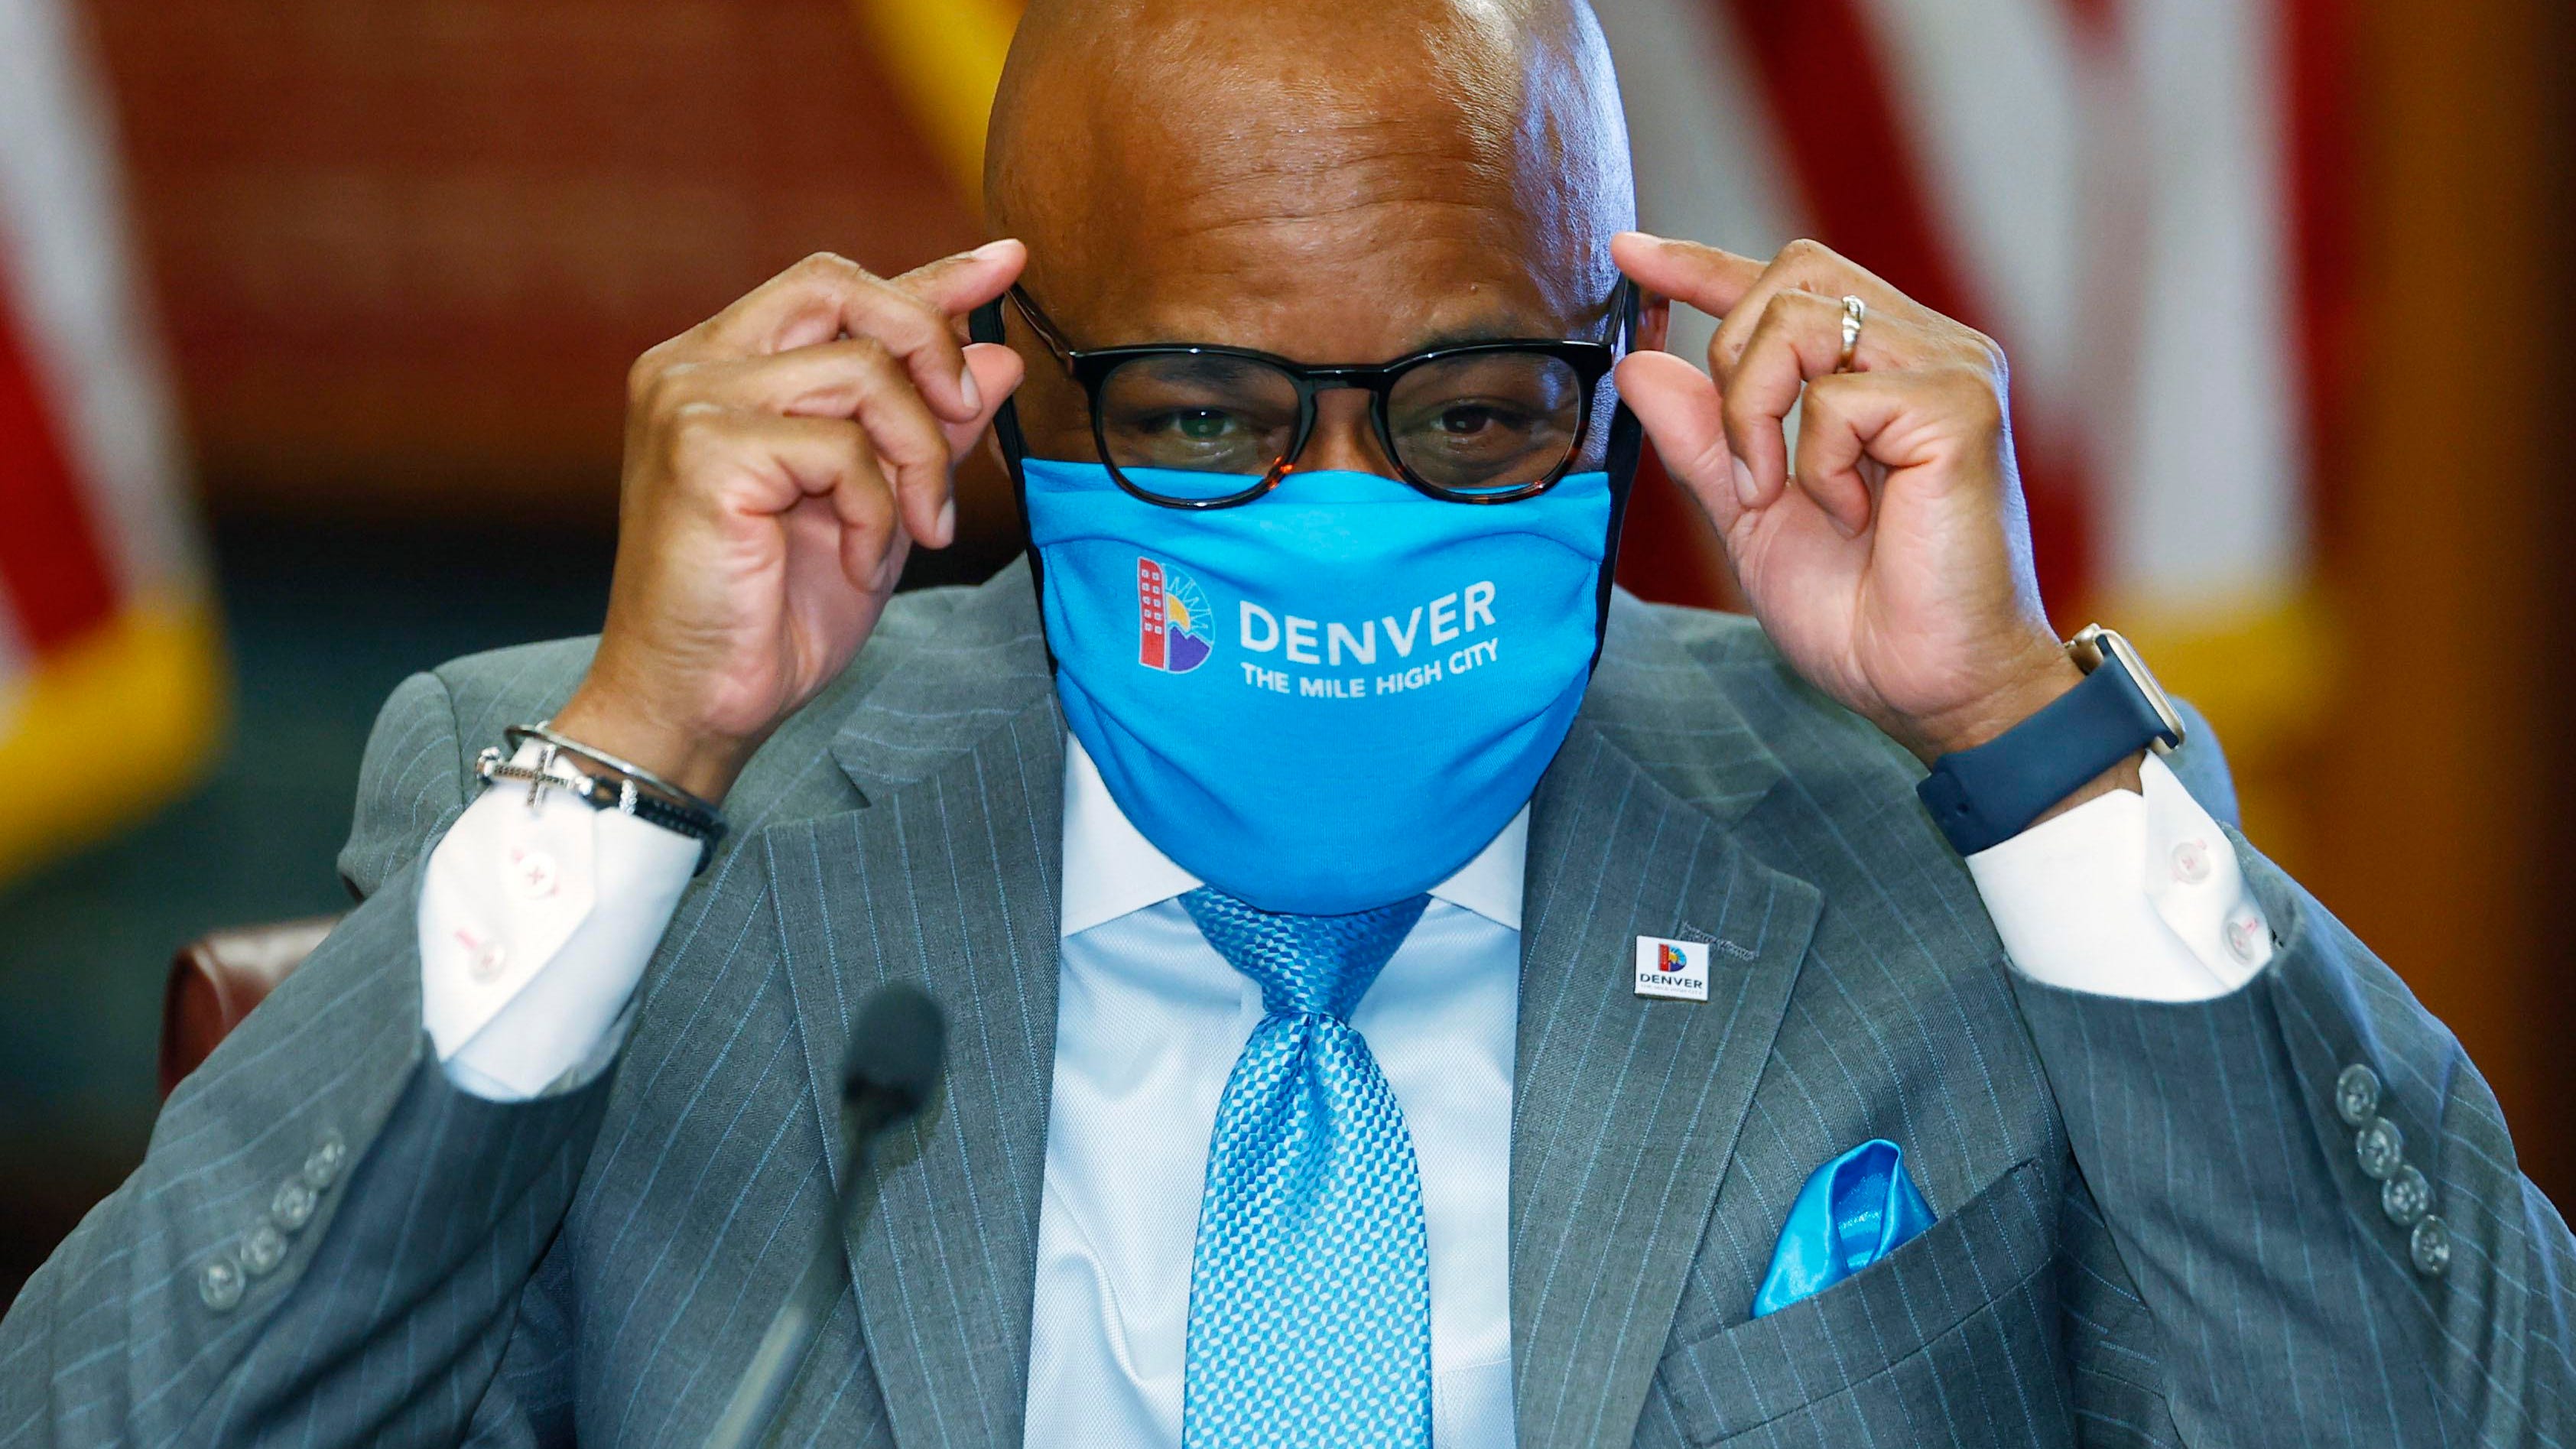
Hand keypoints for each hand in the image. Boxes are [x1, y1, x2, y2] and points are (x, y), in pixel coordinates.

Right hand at [554, 242, 1028, 801]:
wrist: (697, 705)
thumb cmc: (772, 615)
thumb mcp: (879, 508)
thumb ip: (926, 428)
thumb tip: (996, 359)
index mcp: (724, 367)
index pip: (836, 291)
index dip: (929, 277)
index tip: (1006, 262)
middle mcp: (694, 365)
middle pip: (842, 287)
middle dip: (930, 343)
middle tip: (965, 415)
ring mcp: (689, 400)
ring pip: (864, 373)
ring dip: (917, 456)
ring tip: (914, 529)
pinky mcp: (703, 448)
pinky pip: (845, 449)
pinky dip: (878, 512)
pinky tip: (860, 561)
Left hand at [1611, 233, 2084, 765]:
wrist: (1933, 686)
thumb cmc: (1862, 612)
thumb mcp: (1751, 516)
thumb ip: (1703, 439)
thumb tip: (1640, 365)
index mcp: (1884, 367)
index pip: (1790, 285)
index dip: (1702, 265)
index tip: (1627, 254)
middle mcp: (1927, 350)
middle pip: (1793, 274)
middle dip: (1732, 357)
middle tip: (1744, 461)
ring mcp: (1951, 371)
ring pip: (1801, 322)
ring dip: (1756, 419)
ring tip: (1783, 496)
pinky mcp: (1961, 407)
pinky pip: (1836, 398)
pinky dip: (1813, 466)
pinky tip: (1852, 518)